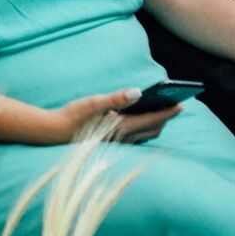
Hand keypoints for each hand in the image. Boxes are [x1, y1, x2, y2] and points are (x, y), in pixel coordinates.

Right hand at [49, 87, 180, 145]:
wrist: (53, 133)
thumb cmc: (71, 116)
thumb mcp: (92, 103)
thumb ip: (116, 98)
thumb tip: (139, 92)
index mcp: (121, 127)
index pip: (152, 120)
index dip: (168, 112)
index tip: (181, 105)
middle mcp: (122, 138)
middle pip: (153, 130)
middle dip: (165, 119)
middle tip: (176, 107)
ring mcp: (117, 143)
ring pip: (145, 136)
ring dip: (156, 125)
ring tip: (162, 113)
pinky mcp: (111, 143)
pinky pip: (136, 138)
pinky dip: (144, 129)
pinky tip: (141, 122)